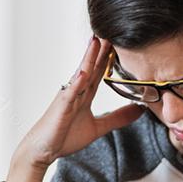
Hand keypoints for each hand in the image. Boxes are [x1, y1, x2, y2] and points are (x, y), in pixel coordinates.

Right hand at [16, 36, 143, 167]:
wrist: (42, 151)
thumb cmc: (64, 137)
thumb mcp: (98, 127)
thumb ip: (118, 118)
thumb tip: (140, 110)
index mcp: (84, 95)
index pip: (98, 72)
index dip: (108, 57)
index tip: (119, 42)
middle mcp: (75, 92)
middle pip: (90, 67)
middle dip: (100, 50)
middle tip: (111, 31)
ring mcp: (67, 97)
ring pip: (80, 74)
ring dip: (88, 58)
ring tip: (97, 41)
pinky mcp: (60, 108)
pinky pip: (70, 93)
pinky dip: (77, 82)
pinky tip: (83, 71)